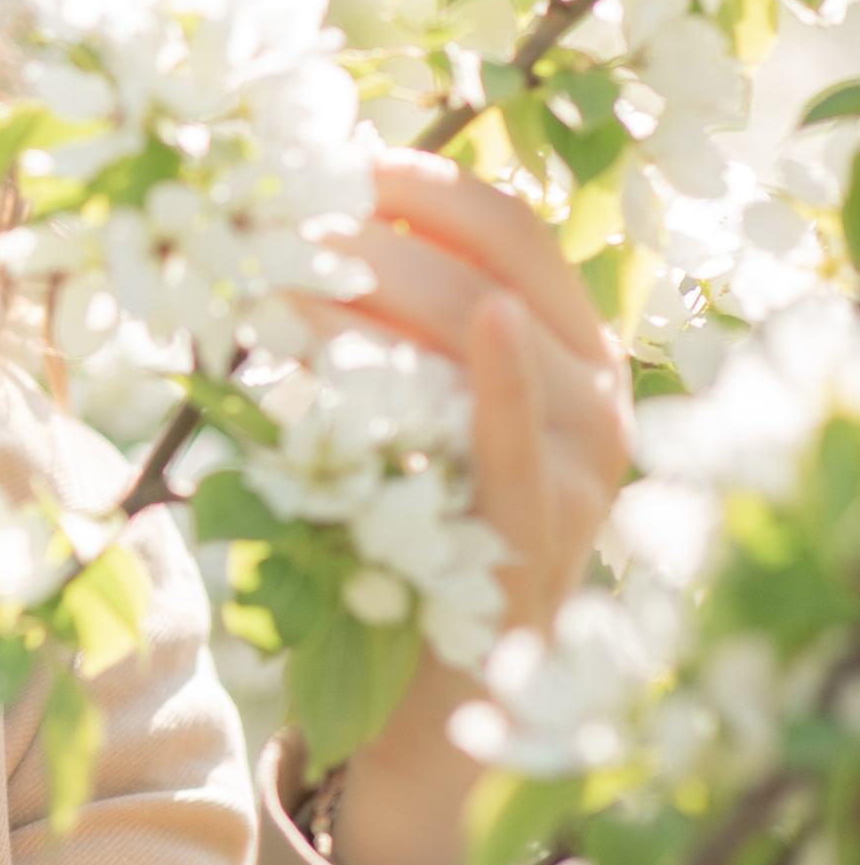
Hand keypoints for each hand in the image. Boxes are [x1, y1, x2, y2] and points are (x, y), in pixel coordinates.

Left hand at [314, 149, 632, 864]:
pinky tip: (487, 329)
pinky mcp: (546, 536)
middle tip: (267, 218)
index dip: (418, 179)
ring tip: (273, 276)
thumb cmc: (405, 546)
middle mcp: (597, 390)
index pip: (505, 224)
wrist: (431, 709)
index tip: (322, 156)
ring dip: (370, 295)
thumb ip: (376, 334)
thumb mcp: (399, 424)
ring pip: (482, 339)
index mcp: (569, 345)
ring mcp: (582, 464)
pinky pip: (521, 443)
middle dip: (369, 235)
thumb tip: (274, 231)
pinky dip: (504, 383)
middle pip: (481, 270)